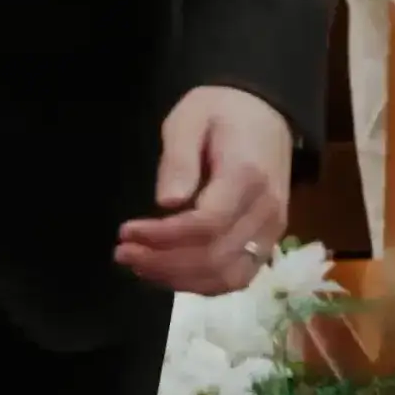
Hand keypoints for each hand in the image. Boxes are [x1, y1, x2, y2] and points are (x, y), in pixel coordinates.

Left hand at [117, 85, 293, 295]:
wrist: (266, 114)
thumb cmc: (222, 111)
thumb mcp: (190, 116)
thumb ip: (179, 158)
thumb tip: (166, 202)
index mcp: (247, 176)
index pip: (207, 223)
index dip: (163, 236)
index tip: (126, 231)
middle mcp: (266, 211)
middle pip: (215, 257)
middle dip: (163, 262)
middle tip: (122, 252)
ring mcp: (272, 231)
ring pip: (228, 276)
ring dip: (179, 279)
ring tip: (139, 265)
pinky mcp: (268, 242)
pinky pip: (238, 277)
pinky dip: (201, 284)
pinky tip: (168, 273)